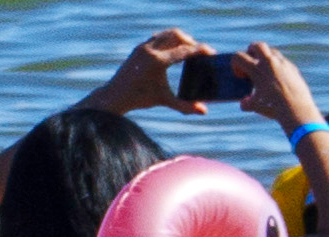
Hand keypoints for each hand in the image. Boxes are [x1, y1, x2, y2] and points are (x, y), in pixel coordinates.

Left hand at [84, 28, 211, 116]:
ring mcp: (144, 46)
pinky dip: (169, 40)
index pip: (184, 50)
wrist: (117, 94)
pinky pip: (158, 37)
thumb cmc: (142, 98)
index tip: (211, 52)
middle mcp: (150, 50)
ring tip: (189, 50)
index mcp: (158, 62)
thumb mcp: (166, 101)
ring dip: (180, 39)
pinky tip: (174, 50)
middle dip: (191, 41)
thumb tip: (204, 111)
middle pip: (176, 35)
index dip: (200, 50)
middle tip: (200, 52)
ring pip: (167, 34)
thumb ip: (186, 106)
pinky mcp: (140, 47)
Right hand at [233, 41, 320, 132]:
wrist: (298, 112)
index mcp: (256, 70)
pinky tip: (279, 78)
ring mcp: (282, 64)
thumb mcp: (258, 107)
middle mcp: (269, 63)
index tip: (241, 75)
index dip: (236, 64)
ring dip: (266, 57)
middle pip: (257, 45)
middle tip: (252, 61)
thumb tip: (243, 103)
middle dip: (252, 51)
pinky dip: (279, 66)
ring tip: (266, 70)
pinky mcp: (293, 69)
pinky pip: (284, 61)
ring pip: (272, 51)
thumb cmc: (275, 110)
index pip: (238, 57)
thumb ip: (248, 104)